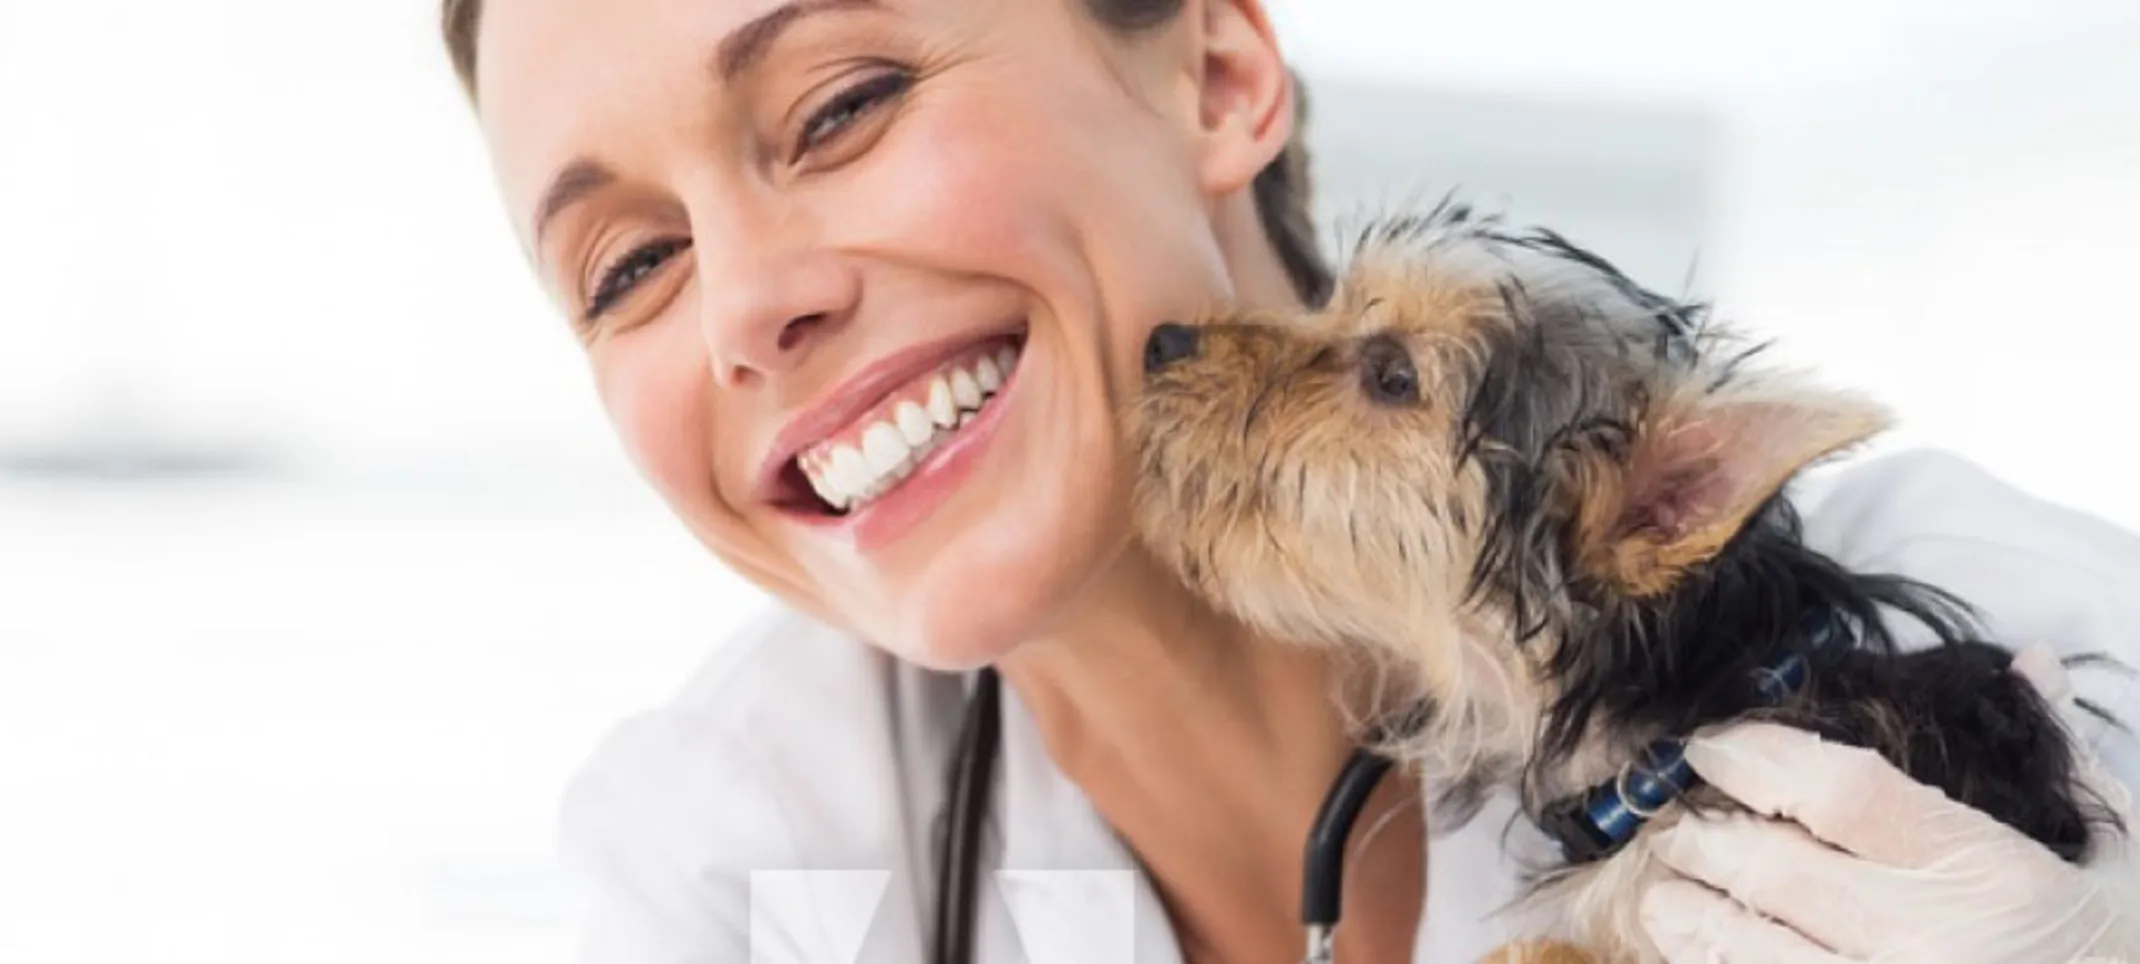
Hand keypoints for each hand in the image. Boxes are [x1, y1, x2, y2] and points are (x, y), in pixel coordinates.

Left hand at [1636, 645, 2139, 962]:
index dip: (1759, 756)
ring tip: (1667, 896)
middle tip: (1678, 824)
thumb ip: (2060, 758)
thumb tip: (2025, 663)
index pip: (1841, 789)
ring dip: (1688, 919)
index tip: (1713, 747)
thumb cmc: (2121, 949)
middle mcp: (1927, 943)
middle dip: (1701, 838)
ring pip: (1744, 954)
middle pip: (1769, 871)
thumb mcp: (2119, 856)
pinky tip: (1705, 959)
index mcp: (1986, 872)